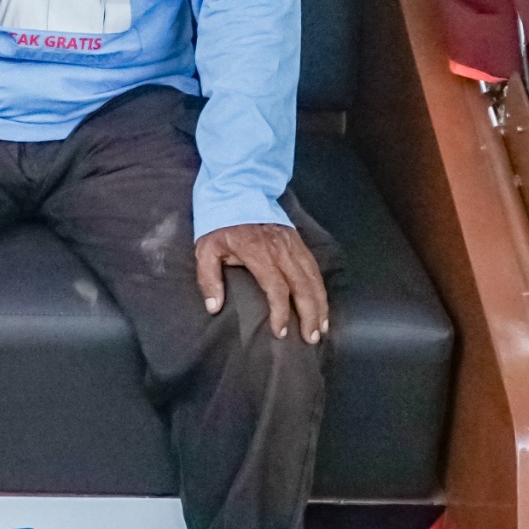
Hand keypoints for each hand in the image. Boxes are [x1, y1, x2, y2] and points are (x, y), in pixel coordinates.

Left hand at [195, 222, 329, 344]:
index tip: (280, 331)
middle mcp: (281, 250)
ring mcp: (293, 245)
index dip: (280, 312)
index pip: (276, 287)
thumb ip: (209, 279)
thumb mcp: (206, 249)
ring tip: (322, 328)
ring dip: (320, 304)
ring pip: (313, 278)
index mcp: (258, 252)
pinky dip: (321, 289)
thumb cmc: (221, 224)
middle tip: (311, 338)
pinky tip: (322, 304)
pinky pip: (314, 269)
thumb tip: (213, 307)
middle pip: (303, 286)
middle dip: (310, 315)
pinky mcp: (298, 242)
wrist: (239, 190)